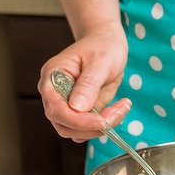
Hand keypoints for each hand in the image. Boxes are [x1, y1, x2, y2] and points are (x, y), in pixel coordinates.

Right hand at [37, 25, 129, 142]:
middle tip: (118, 112)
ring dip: (100, 128)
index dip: (78, 121)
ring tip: (121, 108)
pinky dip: (104, 126)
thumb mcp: (100, 60)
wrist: (107, 43)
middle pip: (64, 125)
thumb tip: (77, 107)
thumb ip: (88, 83)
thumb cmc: (102, 46)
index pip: (56, 109)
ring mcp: (67, 104)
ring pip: (75, 131)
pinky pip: (87, 129)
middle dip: (92, 126)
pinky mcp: (80, 111)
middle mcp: (55, 94)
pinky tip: (118, 109)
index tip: (102, 121)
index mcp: (53, 77)